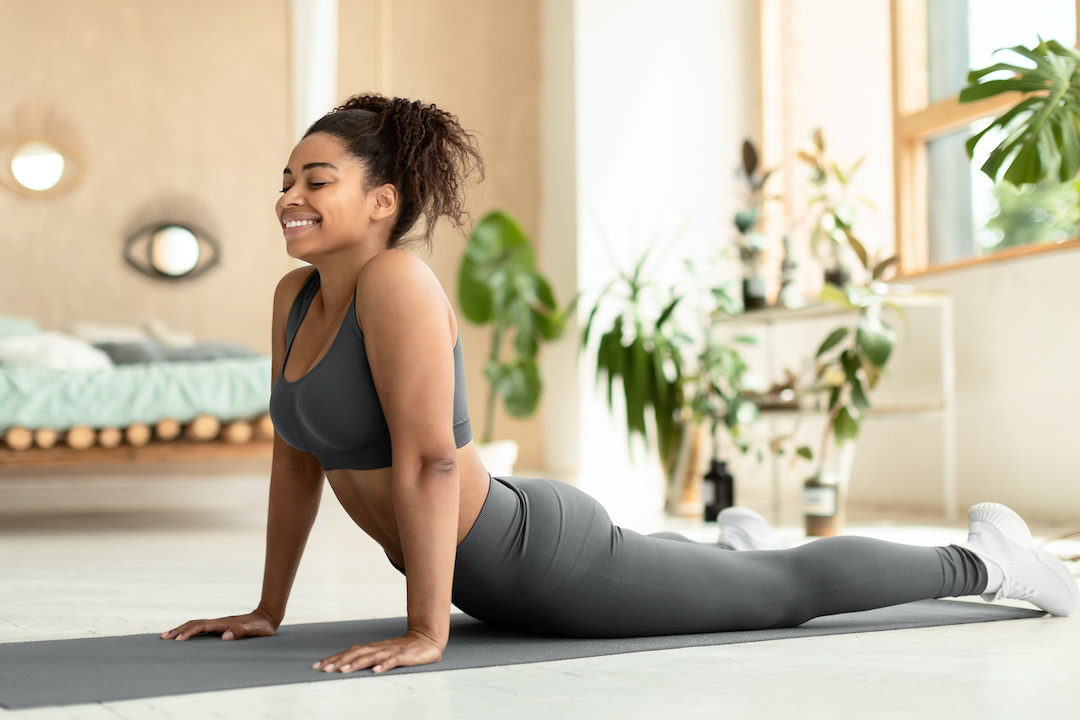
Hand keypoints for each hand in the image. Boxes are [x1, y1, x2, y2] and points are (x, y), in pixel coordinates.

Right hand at [160, 607, 278, 640]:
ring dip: (181, 629)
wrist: (267, 616)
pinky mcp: (220, 626)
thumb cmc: (262, 626)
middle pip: (194, 623)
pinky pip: (201, 628)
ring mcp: (218, 624)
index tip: (178, 640)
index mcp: (224, 624)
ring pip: (196, 624)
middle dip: (178, 630)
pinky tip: (184, 635)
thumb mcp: (255, 631)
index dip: (190, 632)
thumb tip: (224, 636)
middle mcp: (218, 622)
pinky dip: (189, 630)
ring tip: (167, 636)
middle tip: (163, 637)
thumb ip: (241, 632)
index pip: (202, 626)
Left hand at [312, 628, 443, 673]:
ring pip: (371, 657)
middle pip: (356, 653)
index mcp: (373, 648)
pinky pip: (393, 661)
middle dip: (339, 661)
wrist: (428, 639)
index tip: (318, 666)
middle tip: (324, 669)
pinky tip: (375, 671)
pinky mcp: (404, 656)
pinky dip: (384, 665)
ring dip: (356, 663)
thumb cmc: (404, 650)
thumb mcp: (383, 654)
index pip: (349, 652)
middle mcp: (379, 648)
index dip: (333, 658)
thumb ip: (368, 658)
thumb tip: (346, 665)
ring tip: (343, 670)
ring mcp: (391, 651)